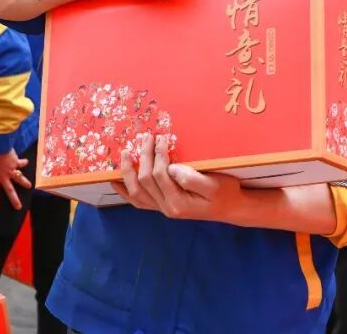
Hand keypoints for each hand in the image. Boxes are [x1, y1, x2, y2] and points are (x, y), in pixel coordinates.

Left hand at [0, 149, 31, 212]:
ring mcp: (11, 170)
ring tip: (29, 187)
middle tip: (19, 207)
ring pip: (19, 179)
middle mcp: (4, 177)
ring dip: (24, 183)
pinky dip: (23, 162)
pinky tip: (26, 162)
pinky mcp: (16, 162)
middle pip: (10, 190)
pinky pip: (21, 163)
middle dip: (14, 199)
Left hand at [111, 133, 242, 222]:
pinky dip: (125, 190)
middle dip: (144, 157)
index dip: (158, 154)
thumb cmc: (226, 193)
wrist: (230, 207)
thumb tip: (172, 168)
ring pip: (136, 192)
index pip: (160, 175)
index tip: (162, 138)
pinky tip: (116, 180)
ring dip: (129, 172)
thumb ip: (192, 178)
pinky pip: (138, 201)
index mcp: (178, 203)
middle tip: (148, 138)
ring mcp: (163, 209)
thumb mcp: (215, 184)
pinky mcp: (162, 206)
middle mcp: (167, 208)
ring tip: (126, 153)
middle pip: (145, 181)